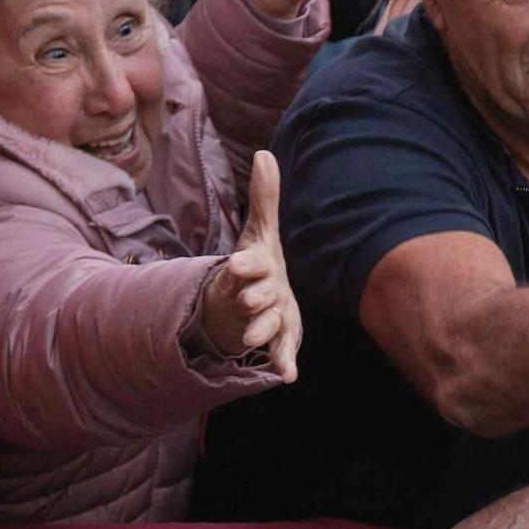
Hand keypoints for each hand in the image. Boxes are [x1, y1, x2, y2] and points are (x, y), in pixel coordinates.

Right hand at [199, 151, 301, 380]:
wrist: (240, 305)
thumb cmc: (255, 265)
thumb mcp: (261, 231)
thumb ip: (264, 197)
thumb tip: (265, 153)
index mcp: (251, 268)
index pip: (248, 265)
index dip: (246, 266)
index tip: (240, 264)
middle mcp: (254, 295)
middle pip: (254, 297)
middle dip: (254, 298)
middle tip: (255, 299)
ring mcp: (263, 319)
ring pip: (263, 326)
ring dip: (261, 332)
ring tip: (257, 341)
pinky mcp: (277, 337)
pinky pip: (279, 351)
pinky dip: (283, 362)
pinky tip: (289, 376)